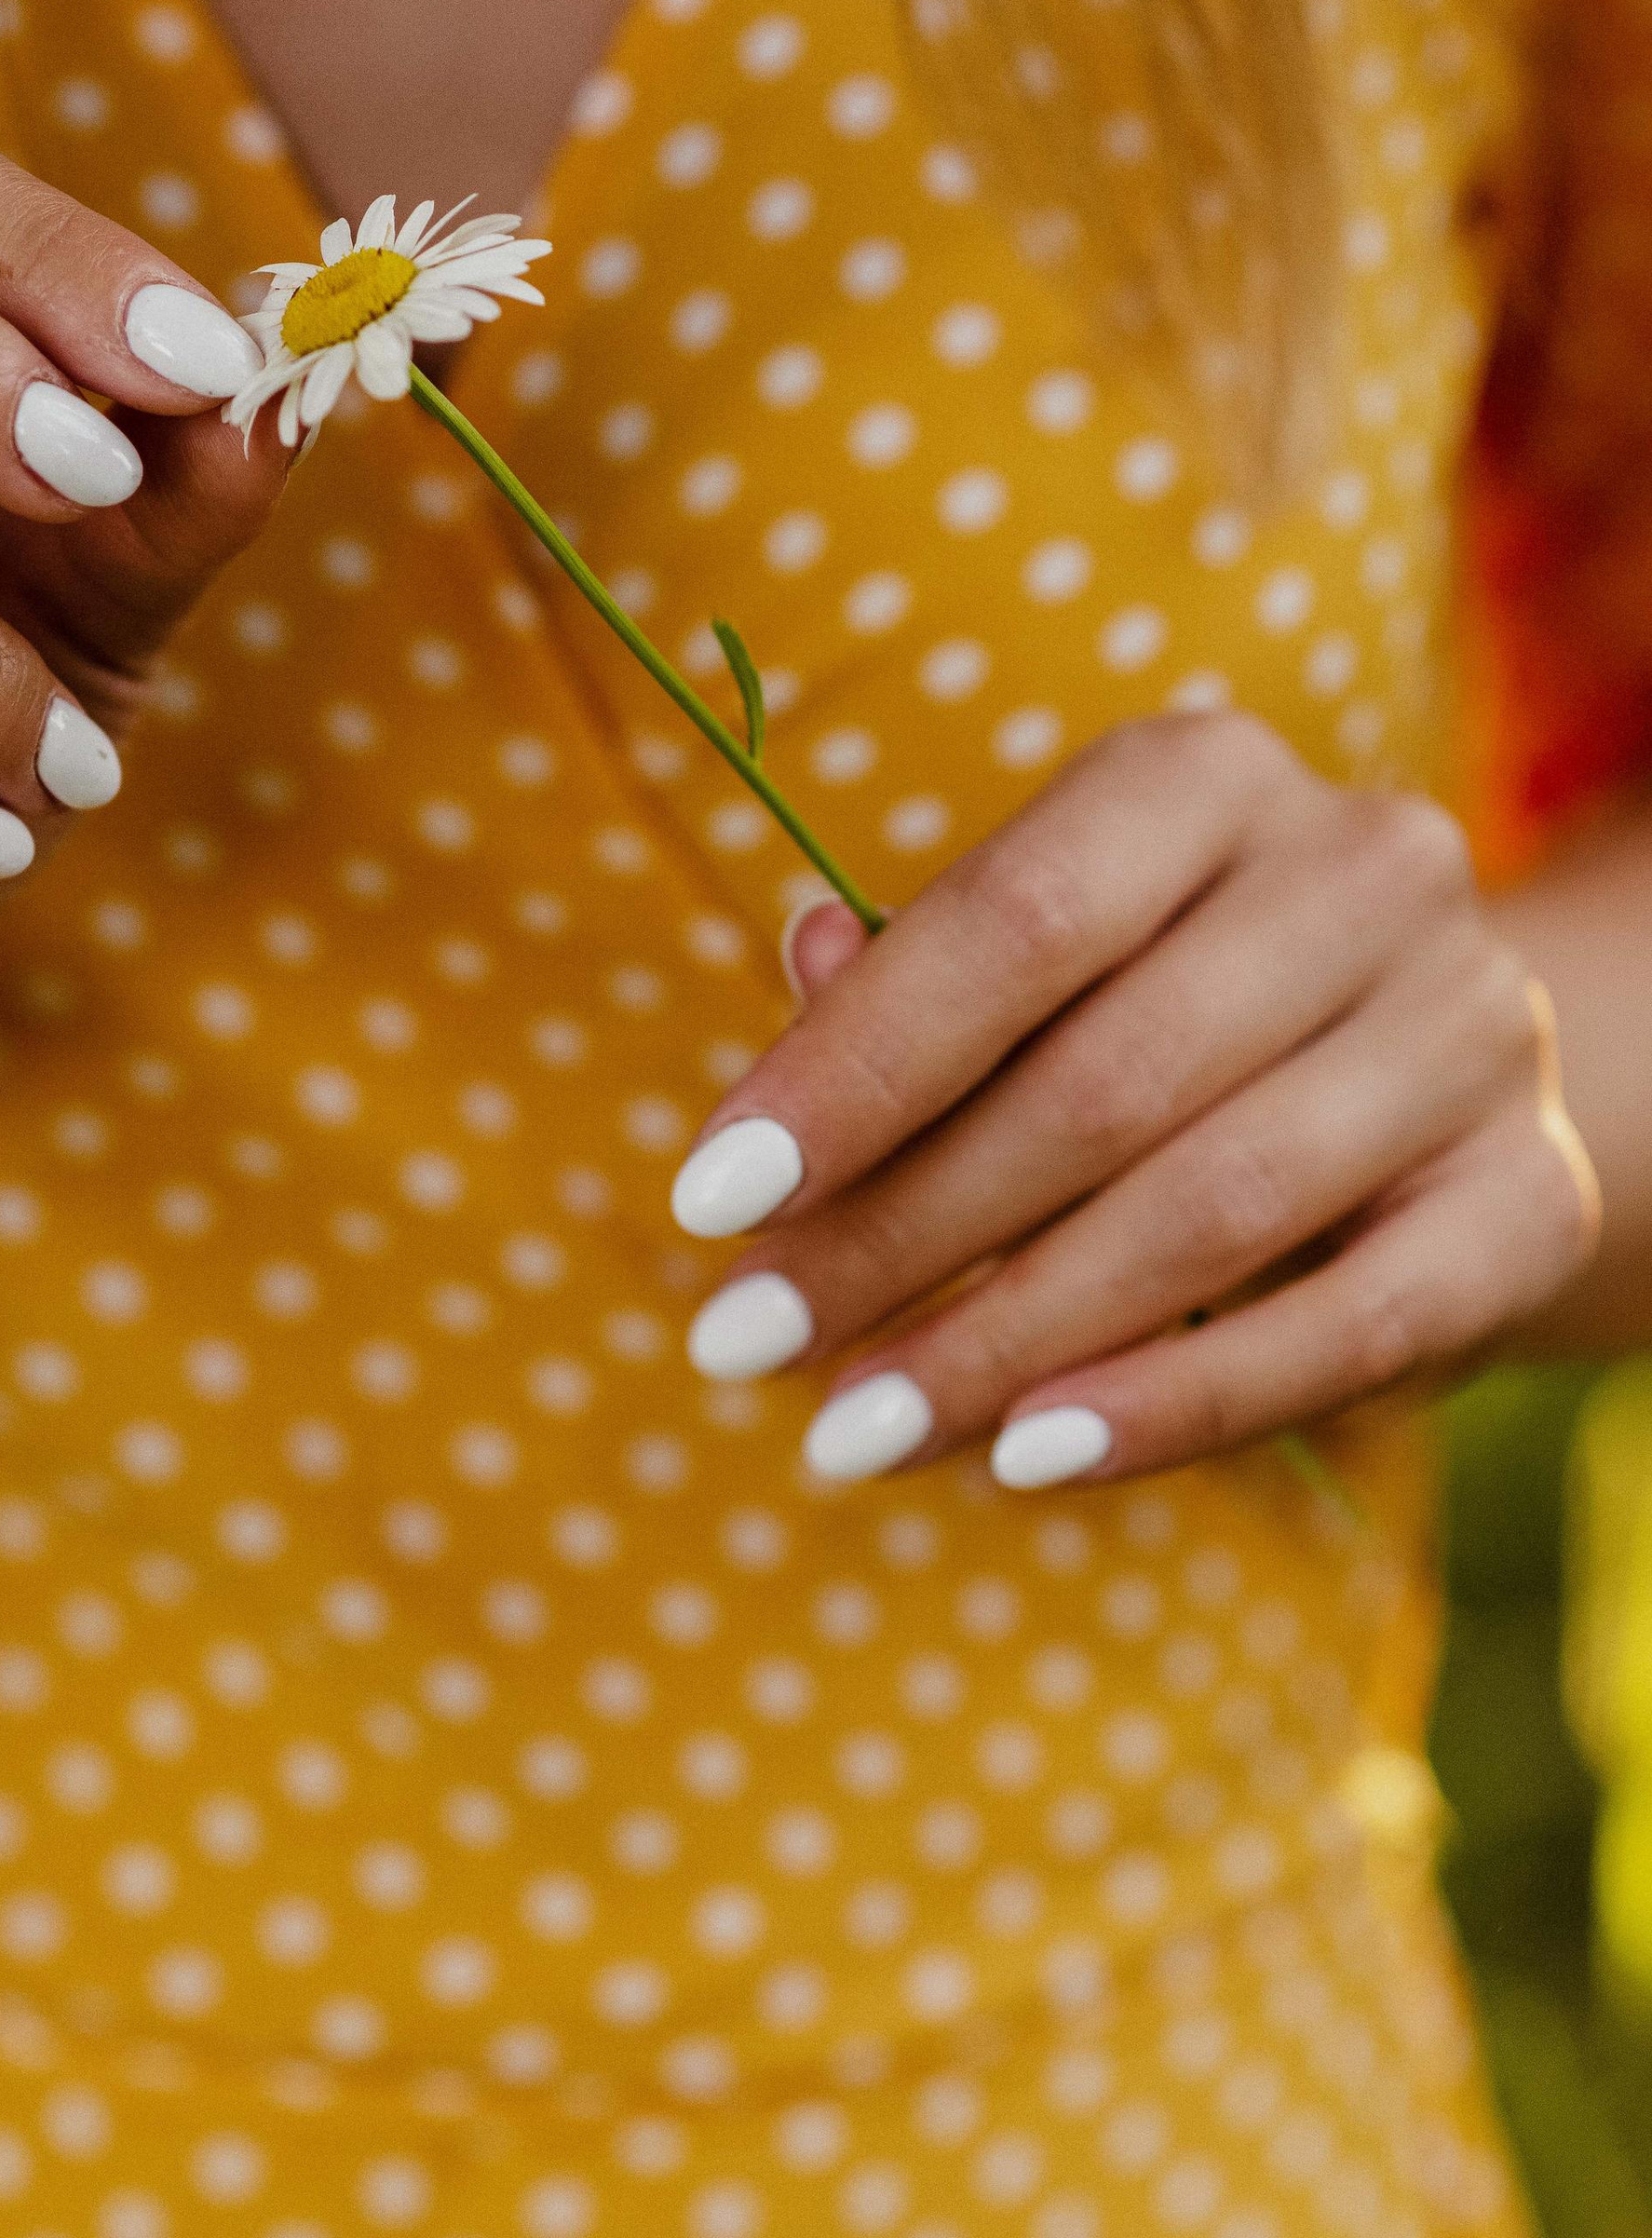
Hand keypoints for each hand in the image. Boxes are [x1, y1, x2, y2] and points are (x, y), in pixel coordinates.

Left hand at [669, 712, 1601, 1487]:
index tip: (707, 1200)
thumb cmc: (1152, 1008)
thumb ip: (913, 982)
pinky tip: (1024, 1460)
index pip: (1015, 917)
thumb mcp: (1032, 971)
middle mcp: (1365, 870)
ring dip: (1005, 1340)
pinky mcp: (1530, 1198)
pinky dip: (1171, 1403)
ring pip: (1212, 1207)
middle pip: (1101, 1081)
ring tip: (851, 1429)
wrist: (1421, 1080)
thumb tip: (802, 961)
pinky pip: (1346, 1327)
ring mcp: (1467, 1032)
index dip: (851, 1066)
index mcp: (1208, 777)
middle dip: (897, 1233)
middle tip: (746, 1346)